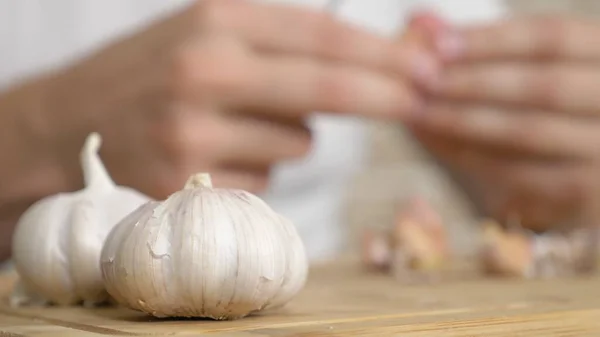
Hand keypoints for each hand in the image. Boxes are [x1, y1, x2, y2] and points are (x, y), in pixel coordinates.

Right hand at [42, 0, 437, 197]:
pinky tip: (214, 157)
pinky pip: (266, 181)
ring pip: (298, 144)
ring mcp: (195, 133)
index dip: (383, 54)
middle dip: (386, 97)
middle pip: (324, 89)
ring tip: (236, 124)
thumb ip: (281, 36)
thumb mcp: (207, 30)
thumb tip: (366, 50)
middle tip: (423, 99)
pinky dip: (258, 171)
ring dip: (289, 137)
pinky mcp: (191, 185)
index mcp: (214, 22)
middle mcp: (204, 72)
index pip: (321, 36)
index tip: (428, 67)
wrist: (70, 124)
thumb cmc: (151, 73)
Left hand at [408, 15, 599, 230]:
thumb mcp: (513, 73)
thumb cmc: (535, 114)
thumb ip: (475, 49)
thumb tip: (419, 19)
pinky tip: (437, 141)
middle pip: (543, 85)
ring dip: (465, 119)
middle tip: (420, 79)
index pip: (552, 38)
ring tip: (418, 109)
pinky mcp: (589, 191)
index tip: (436, 42)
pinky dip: (472, 154)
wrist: (566, 182)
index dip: (491, 40)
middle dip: (474, 81)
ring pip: (529, 130)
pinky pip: (522, 172)